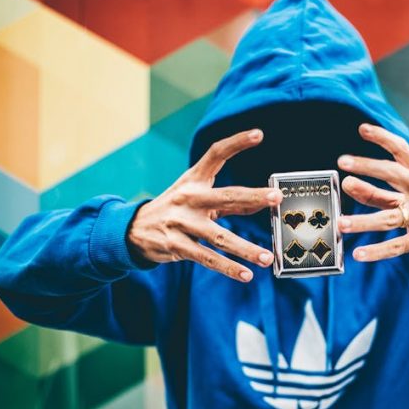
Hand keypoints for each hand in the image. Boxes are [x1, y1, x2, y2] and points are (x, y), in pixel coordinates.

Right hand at [127, 129, 281, 281]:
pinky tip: (246, 275)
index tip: (259, 133)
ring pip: (219, 237)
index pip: (216, 154)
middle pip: (226, 196)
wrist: (132, 229)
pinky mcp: (177, 246)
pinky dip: (228, 268)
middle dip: (253, 197)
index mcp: (194, 180)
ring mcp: (182, 223)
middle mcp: (189, 198)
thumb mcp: (196, 195)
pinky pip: (207, 259)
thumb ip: (229, 200)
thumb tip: (263, 203)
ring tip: (267, 257)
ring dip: (245, 249)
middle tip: (276, 198)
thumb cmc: (175, 209)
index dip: (237, 142)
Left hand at [336, 124, 408, 262]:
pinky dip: (377, 251)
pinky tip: (359, 254)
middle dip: (368, 168)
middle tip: (343, 166)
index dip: (383, 137)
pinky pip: (397, 245)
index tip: (363, 129)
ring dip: (364, 220)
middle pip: (394, 175)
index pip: (402, 149)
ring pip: (391, 217)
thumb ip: (382, 189)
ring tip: (341, 223)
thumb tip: (350, 185)